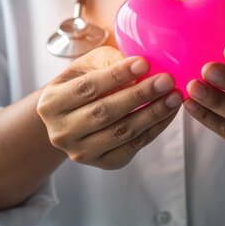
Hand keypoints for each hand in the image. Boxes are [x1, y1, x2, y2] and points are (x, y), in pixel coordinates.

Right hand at [37, 46, 181, 169]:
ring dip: (152, 113)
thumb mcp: (86, 66)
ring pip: (122, 132)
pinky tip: (169, 112)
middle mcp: (61, 133)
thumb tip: (139, 65)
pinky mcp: (103, 164)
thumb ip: (107, 61)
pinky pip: (133, 146)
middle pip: (105, 113)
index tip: (144, 63)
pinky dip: (155, 128)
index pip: (87, 88)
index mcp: (51, 104)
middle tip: (167, 80)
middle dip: (140, 95)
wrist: (74, 118)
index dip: (116, 75)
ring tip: (174, 96)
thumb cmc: (83, 83)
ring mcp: (81, 153)